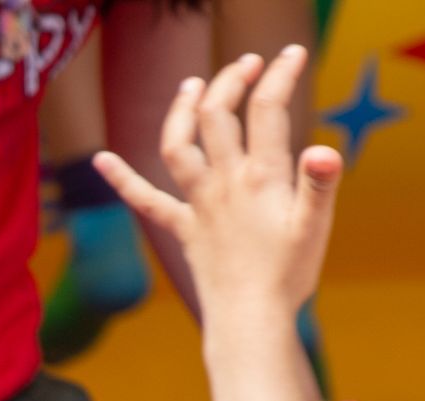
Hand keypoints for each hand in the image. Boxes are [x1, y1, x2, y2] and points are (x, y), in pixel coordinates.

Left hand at [95, 46, 340, 324]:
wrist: (248, 322)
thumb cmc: (287, 277)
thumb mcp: (314, 226)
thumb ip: (320, 183)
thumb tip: (324, 149)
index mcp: (261, 177)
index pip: (267, 109)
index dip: (280, 75)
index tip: (293, 54)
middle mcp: (223, 184)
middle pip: (217, 115)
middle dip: (230, 80)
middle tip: (247, 62)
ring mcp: (198, 206)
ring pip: (178, 146)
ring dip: (182, 110)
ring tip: (191, 84)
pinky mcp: (183, 230)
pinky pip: (145, 201)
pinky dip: (121, 178)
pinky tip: (100, 159)